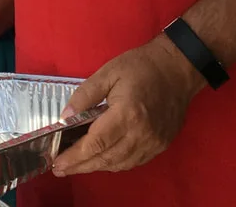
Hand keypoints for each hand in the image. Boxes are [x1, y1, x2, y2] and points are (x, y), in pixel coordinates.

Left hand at [51, 34, 204, 176]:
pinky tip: (101, 159)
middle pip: (106, 158)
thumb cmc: (141, 66)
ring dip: (97, 167)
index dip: (75, 156)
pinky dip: (115, 163)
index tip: (58, 162)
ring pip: (120, 164)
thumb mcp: (107, 73)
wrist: (177, 68)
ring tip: (76, 166)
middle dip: (81, 166)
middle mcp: (141, 134)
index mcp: (127, 114)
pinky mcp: (161, 145)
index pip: (96, 143)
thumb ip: (85, 95)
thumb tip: (65, 116)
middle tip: (60, 169)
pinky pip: (134, 161)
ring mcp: (153, 142)